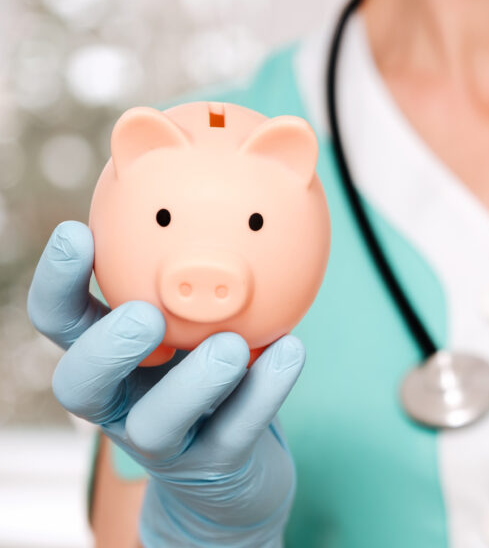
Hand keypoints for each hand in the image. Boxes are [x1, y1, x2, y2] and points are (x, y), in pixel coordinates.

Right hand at [27, 221, 304, 546]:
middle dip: (105, 347)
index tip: (79, 232)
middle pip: (80, 384)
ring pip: (157, 421)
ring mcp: (165, 442)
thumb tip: (248, 158)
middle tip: (145, 314)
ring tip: (231, 345)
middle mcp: (121, 400)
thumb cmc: (216, 364)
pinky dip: (263, 392)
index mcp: (108, 352)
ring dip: (193, 382)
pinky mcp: (214, 467)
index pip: (63, 319)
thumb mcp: (201, 311)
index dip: (59, 280)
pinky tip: (292, 351)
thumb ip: (204, 258)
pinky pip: (235, 432)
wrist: (239, 465)